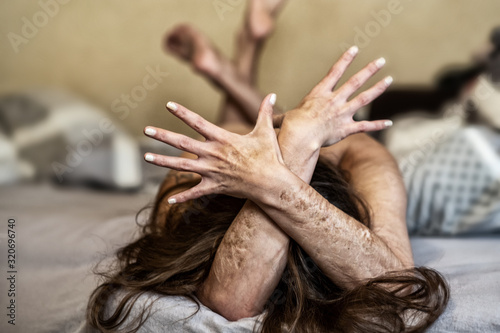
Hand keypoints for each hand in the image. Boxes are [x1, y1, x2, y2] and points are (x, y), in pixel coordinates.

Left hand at [143, 94, 284, 203]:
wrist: (271, 183)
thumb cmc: (269, 157)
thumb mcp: (265, 132)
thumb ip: (265, 112)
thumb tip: (273, 94)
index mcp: (222, 139)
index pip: (198, 122)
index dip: (182, 112)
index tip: (168, 104)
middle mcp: (213, 154)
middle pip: (182, 143)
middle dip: (162, 135)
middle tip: (146, 130)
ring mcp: (211, 171)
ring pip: (181, 166)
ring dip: (162, 161)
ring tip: (146, 157)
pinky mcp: (214, 187)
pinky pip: (195, 193)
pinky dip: (183, 197)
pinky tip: (170, 200)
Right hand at [278, 46, 392, 149]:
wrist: (301, 137)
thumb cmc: (291, 126)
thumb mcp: (284, 117)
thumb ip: (277, 115)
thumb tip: (266, 117)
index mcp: (320, 93)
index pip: (335, 72)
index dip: (345, 60)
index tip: (354, 49)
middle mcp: (335, 100)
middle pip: (355, 81)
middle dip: (369, 70)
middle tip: (381, 61)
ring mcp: (343, 114)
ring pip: (364, 98)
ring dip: (378, 88)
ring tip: (388, 80)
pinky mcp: (347, 129)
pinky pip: (365, 126)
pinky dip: (378, 124)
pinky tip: (389, 122)